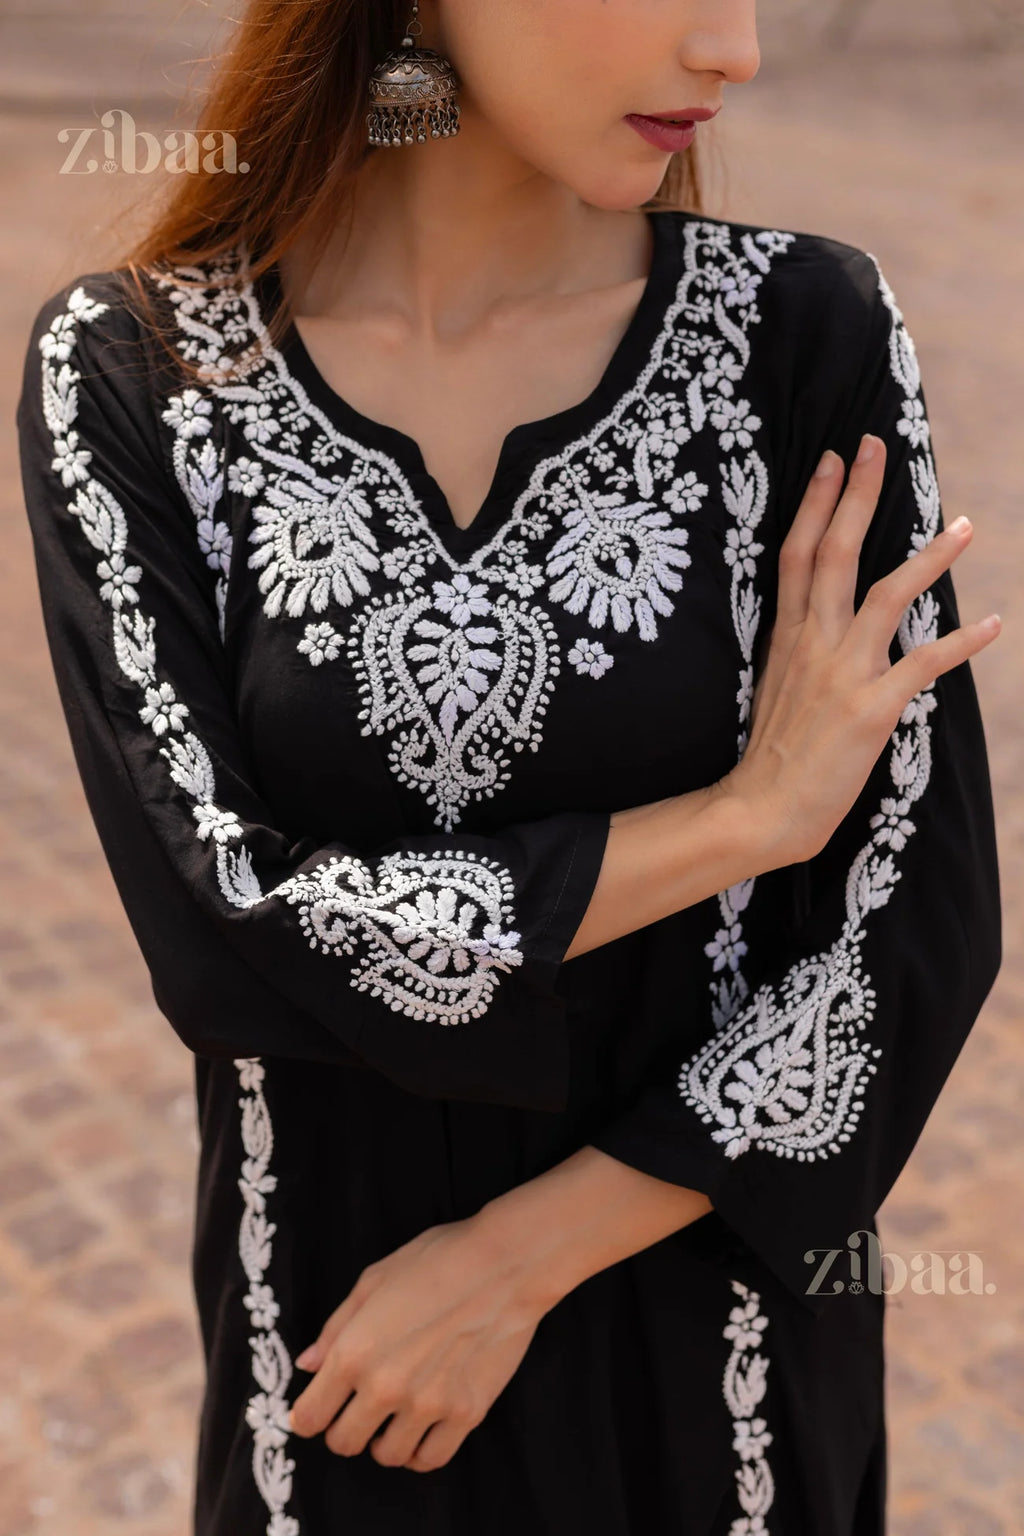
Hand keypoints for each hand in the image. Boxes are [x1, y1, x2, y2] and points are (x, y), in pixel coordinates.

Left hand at [287, 1216, 545, 1471]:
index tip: (317, 1408)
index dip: (306, 1415)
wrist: (504, 1264)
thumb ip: (336, 1327)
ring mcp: (428, 1405)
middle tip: (357, 1409)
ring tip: (393, 1418)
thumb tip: (309, 1365)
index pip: (308, 1417)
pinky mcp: (466, 1414)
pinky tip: (421, 1430)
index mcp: (354, 1352)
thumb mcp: (374, 1279)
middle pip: (343, 1443)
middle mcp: (385, 1387)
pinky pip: (430, 1459)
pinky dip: (420, 1451)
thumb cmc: (437, 1260)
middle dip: (343, 1429)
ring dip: (383, 1440)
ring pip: (387, 1456)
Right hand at [723, 433, 1000, 865]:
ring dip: (929, 559)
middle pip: (836, 554)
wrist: (761, 807)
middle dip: (857, 496)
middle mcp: (813, 643)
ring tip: (965, 526)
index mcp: (786, 636)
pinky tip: (996, 625)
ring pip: (888, 596)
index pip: (799, 553)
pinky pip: (925, 664)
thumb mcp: (774, 684)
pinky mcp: (872, 707)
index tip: (835, 460)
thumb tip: (819, 622)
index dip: (818, 503)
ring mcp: (843, 672)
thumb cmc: (771, 753)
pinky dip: (963, 644)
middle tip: (876, 447)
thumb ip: (798, 647)